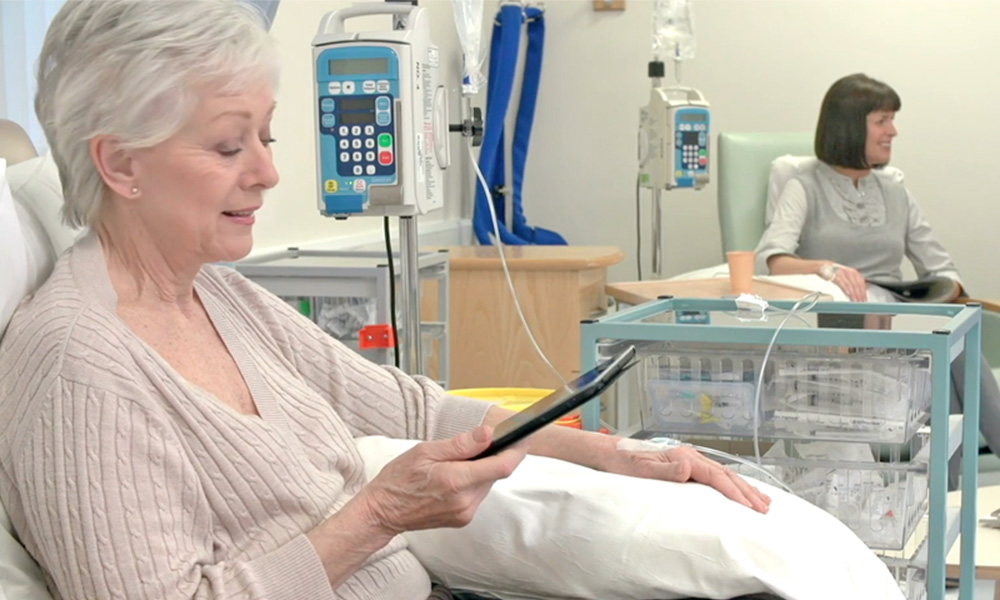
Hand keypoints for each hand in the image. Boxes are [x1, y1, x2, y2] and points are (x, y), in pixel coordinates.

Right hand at [358, 426, 526, 535]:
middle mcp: (465, 501)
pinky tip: (456, 474)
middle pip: (496, 474)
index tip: (523, 437)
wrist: (382, 512)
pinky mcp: (463, 519)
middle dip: (496, 455)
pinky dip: (474, 481)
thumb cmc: (398, 479)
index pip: (502, 466)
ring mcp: (465, 513)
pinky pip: (478, 494)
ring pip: (488, 484)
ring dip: (483, 468)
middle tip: (485, 440)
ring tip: (461, 459)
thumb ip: (460, 444)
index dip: (517, 450)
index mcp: (456, 481)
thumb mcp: (426, 452)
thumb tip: (488, 433)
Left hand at [600, 444, 770, 512]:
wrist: (609, 454)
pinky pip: (714, 476)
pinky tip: (738, 490)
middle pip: (725, 474)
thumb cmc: (623, 462)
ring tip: (761, 500)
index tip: (750, 506)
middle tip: (764, 508)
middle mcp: (688, 456)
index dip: (734, 491)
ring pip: (723, 474)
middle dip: (746, 491)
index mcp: (682, 456)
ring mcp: (687, 460)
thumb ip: (665, 470)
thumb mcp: (641, 469)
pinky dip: (730, 484)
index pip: (715, 476)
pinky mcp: (684, 465)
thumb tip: (688, 468)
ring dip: (743, 487)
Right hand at [831, 265, 867, 301]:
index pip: (861, 284)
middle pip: (857, 285)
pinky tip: (848, 293)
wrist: (825, 267)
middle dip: (859, 295)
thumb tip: (860, 293)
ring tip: (855, 300)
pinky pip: (842, 282)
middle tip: (861, 302)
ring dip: (853, 294)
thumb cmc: (837, 274)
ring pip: (850, 285)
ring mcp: (843, 273)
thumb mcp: (848, 277)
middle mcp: (850, 272)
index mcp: (854, 273)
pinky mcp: (835, 275)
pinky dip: (845, 288)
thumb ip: (854, 284)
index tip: (865, 299)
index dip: (864, 292)